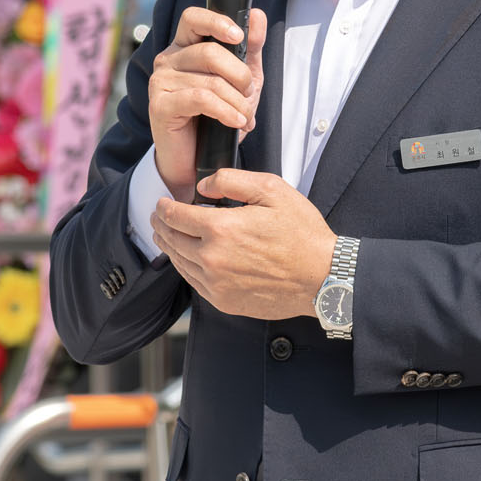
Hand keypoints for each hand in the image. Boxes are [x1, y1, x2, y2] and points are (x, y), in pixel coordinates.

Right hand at [147, 5, 267, 201]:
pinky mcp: (160, 105)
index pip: (194, 18)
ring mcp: (160, 82)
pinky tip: (237, 123)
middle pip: (209, 52)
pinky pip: (200, 99)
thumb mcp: (241, 81)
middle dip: (240, 75)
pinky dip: (225, 111)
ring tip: (245, 117)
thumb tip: (257, 15)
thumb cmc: (216, 117)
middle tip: (249, 95)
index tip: (238, 36)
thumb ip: (249, 48)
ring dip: (237, 102)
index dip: (216, 22)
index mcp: (184, 46)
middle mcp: (168, 59)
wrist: (196, 160)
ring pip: (209, 81)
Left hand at [151, 168, 334, 320]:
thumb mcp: (272, 190)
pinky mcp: (223, 301)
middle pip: (171, 239)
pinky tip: (187, 259)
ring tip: (166, 236)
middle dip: (161, 224)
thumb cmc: (302, 234)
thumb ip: (231, 180)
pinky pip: (193, 282)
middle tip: (158, 217)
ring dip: (168, 246)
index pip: (176, 215)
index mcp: (221, 228)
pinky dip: (185, 267)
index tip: (162, 202)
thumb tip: (203, 186)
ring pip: (179, 262)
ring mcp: (216, 283)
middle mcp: (213, 258)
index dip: (164, 207)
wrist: (322, 277)